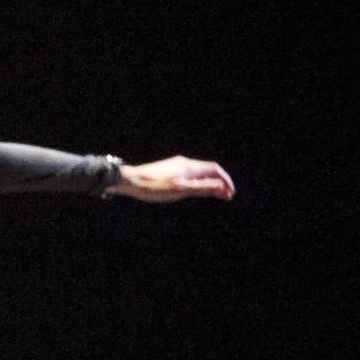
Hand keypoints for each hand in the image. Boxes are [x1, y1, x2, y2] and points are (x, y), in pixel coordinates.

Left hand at [111, 156, 235, 202]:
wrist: (128, 180)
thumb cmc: (153, 186)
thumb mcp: (180, 190)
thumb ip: (202, 188)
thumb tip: (221, 186)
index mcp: (189, 166)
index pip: (215, 169)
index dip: (225, 180)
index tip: (230, 192)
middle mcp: (184, 163)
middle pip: (208, 171)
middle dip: (219, 182)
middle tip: (226, 196)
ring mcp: (176, 166)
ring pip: (199, 173)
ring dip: (209, 183)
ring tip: (215, 195)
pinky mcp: (169, 170)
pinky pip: (190, 175)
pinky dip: (198, 183)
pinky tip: (197, 191)